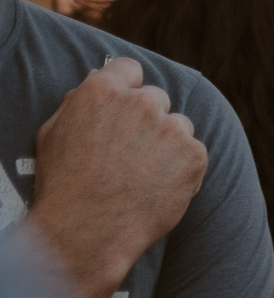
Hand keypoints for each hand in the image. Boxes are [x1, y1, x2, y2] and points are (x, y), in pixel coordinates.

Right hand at [25, 58, 206, 297]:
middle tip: (133, 151)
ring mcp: (171, 128)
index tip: (127, 104)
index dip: (128, 87)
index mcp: (103, 91)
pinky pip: (194, 153)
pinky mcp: (195, 155)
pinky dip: (183, 168)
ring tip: (145, 174)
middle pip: (156, 99)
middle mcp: (141, 103)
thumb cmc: (65, 184)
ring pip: (179, 126)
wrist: (89, 228)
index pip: (129, 68)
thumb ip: (81, 103)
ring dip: (168, 144)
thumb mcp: (54, 133)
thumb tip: (100, 82)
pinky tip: (160, 187)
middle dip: (148, 119)